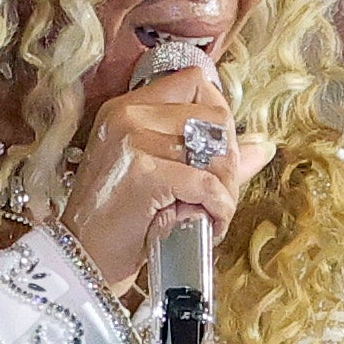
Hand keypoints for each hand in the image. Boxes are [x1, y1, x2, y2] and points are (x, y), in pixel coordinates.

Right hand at [58, 46, 266, 302]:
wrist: (82, 263)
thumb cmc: (118, 224)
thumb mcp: (159, 177)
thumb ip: (208, 156)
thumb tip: (262, 146)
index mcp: (126, 107)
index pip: (195, 80)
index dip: (219, 114)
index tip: (217, 151)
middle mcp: (128, 115)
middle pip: (213, 115)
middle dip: (229, 158)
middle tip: (221, 191)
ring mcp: (133, 140)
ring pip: (215, 151)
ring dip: (227, 188)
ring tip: (213, 212)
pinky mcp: (144, 173)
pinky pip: (207, 184)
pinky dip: (218, 209)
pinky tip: (209, 225)